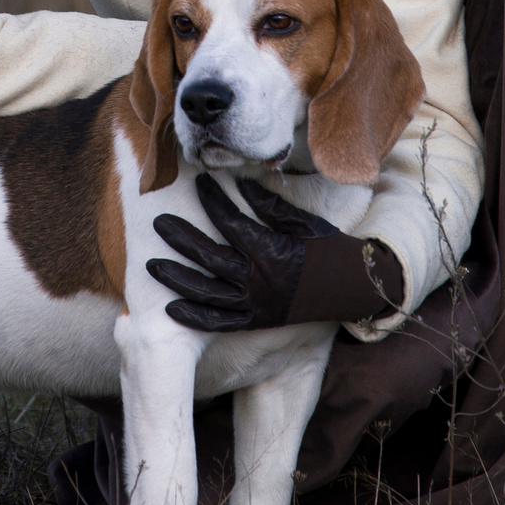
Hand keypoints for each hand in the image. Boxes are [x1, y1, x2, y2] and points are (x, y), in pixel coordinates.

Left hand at [146, 174, 402, 330]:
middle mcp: (259, 281)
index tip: (199, 183)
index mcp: (272, 251)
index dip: (213, 201)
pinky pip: (220, 323)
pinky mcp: (257, 322)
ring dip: (177, 279)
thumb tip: (239, 181)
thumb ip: (269, 204)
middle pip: (210, 258)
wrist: (352, 289)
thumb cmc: (328, 249)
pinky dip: (195, 317)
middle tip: (158, 223)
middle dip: (182, 239)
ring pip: (207, 293)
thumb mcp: (303, 221)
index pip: (232, 223)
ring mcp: (256, 304)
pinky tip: (172, 308)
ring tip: (152, 266)